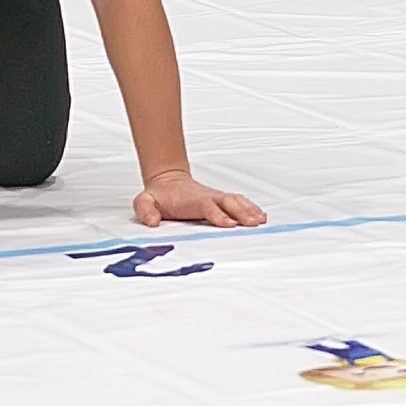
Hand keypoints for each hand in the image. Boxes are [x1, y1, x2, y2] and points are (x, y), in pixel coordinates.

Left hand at [133, 170, 265, 228]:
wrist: (167, 181)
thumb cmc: (159, 195)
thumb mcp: (144, 201)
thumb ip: (145, 210)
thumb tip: (152, 222)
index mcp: (192, 200)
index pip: (208, 207)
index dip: (218, 215)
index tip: (229, 224)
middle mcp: (208, 197)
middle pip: (228, 202)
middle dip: (242, 212)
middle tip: (254, 223)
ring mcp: (216, 198)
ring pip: (236, 201)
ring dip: (249, 210)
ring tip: (262, 220)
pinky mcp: (221, 201)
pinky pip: (239, 202)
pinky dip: (250, 208)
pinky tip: (260, 216)